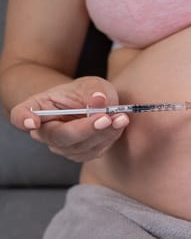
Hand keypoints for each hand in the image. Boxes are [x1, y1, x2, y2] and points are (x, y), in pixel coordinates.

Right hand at [10, 76, 129, 161]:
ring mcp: (62, 147)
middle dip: (86, 129)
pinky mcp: (81, 154)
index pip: (21, 116)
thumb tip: (98, 99)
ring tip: (121, 117)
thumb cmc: (85, 92)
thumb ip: (94, 90)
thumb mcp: (91, 84)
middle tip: (106, 117)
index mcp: (36, 109)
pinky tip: (119, 123)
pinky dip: (110, 137)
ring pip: (81, 147)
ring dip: (105, 133)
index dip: (24, 120)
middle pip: (60, 137)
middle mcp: (45, 132)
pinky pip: (96, 150)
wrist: (93, 104)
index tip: (33, 122)